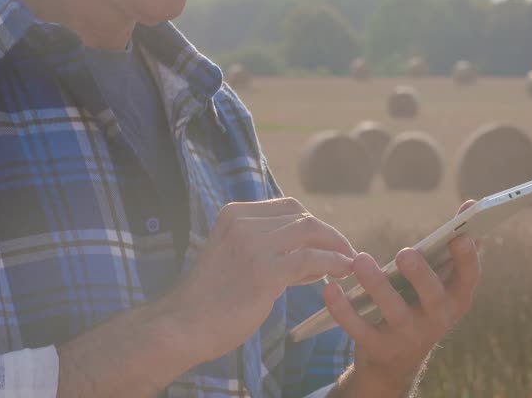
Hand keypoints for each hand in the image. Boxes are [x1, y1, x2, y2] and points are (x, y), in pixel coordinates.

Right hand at [169, 198, 356, 362]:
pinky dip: (333, 263)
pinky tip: (341, 273)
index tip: (327, 242)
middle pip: (302, 216)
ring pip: (311, 232)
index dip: (312, 223)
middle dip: (329, 234)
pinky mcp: (265, 272)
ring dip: (336, 246)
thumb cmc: (211, 298)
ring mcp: (254, 245)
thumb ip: (267, 249)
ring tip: (348, 263)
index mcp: (234, 214)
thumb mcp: (233, 257)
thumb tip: (313, 257)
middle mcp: (243, 223)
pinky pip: (311, 259)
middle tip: (345, 253)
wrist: (183, 325)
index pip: (287, 207)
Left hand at [324, 200, 481, 395]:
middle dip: (420, 274)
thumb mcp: (439, 282)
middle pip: (432, 296)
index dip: (468, 259)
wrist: (395, 363)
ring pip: (393, 311)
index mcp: (455, 299)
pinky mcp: (378, 348)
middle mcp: (436, 320)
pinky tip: (331, 289)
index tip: (461, 235)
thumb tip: (470, 204)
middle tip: (405, 252)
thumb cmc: (420, 305)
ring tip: (361, 260)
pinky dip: (343, 310)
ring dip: (376, 285)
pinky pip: (359, 328)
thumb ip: (451, 245)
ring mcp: (407, 337)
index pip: (469, 279)